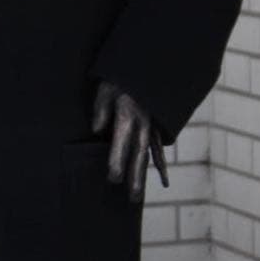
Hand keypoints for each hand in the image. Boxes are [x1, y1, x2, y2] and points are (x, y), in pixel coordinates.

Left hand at [91, 79, 168, 200]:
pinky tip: (163, 181)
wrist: (152, 61)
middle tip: (131, 198)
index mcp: (128, 114)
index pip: (122, 143)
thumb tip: (96, 131)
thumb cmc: (122, 73)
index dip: (117, 161)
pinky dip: (160, 164)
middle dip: (135, 177)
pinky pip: (159, 147)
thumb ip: (101, 108)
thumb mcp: (106, 86)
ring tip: (137, 198)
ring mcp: (152, 124)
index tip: (113, 179)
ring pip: (148, 155)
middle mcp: (143, 123)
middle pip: (139, 154)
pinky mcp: (157, 124)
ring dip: (143, 176)